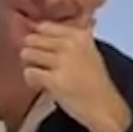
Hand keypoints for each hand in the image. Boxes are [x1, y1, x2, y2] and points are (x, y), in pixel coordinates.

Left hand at [18, 19, 132, 131]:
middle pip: (32, 39)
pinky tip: (42, 85)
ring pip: (27, 54)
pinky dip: (31, 80)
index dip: (39, 38)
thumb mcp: (89, 51)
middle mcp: (71, 45)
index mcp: (79, 35)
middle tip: (42, 65)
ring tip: (42, 75)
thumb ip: (74, 36)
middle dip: (33, 52)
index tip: (45, 50)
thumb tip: (56, 23)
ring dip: (31, 65)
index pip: (44, 26)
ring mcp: (62, 62)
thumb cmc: (95, 81)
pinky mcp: (54, 80)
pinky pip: (29, 72)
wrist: (104, 107)